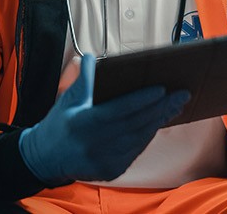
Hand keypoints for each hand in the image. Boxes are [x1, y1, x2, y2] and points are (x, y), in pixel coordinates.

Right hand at [18, 54, 189, 184]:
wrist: (45, 159)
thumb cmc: (59, 124)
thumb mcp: (68, 99)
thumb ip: (82, 79)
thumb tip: (88, 56)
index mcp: (84, 123)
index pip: (120, 110)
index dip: (142, 99)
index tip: (161, 88)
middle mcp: (95, 144)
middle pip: (136, 123)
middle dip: (161, 107)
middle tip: (182, 93)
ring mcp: (104, 160)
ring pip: (140, 138)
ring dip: (160, 120)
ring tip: (176, 104)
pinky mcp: (111, 170)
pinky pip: (136, 150)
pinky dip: (149, 134)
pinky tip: (160, 120)